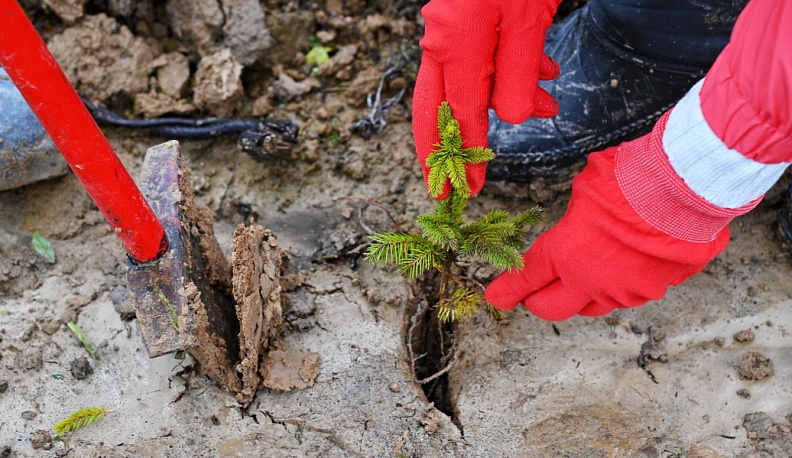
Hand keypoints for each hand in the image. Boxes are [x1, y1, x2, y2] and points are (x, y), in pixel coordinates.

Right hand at [412, 0, 561, 198]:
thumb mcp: (529, 24)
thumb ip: (517, 77)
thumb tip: (510, 118)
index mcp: (454, 44)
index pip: (458, 115)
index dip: (466, 155)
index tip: (469, 189)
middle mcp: (441, 38)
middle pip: (436, 106)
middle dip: (448, 147)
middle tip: (451, 184)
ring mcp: (448, 24)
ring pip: (466, 79)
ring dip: (505, 97)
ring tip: (548, 106)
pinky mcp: (464, 14)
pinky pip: (478, 55)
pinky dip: (508, 70)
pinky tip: (543, 71)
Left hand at [483, 108, 758, 319]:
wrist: (686, 189)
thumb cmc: (632, 179)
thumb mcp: (587, 187)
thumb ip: (575, 216)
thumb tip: (578, 220)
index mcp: (566, 254)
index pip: (528, 279)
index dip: (508, 290)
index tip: (496, 298)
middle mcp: (592, 281)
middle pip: (553, 308)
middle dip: (539, 301)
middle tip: (534, 294)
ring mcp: (627, 290)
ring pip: (595, 304)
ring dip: (584, 292)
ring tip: (585, 272)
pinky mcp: (658, 288)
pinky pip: (633, 292)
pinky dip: (624, 281)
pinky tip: (627, 262)